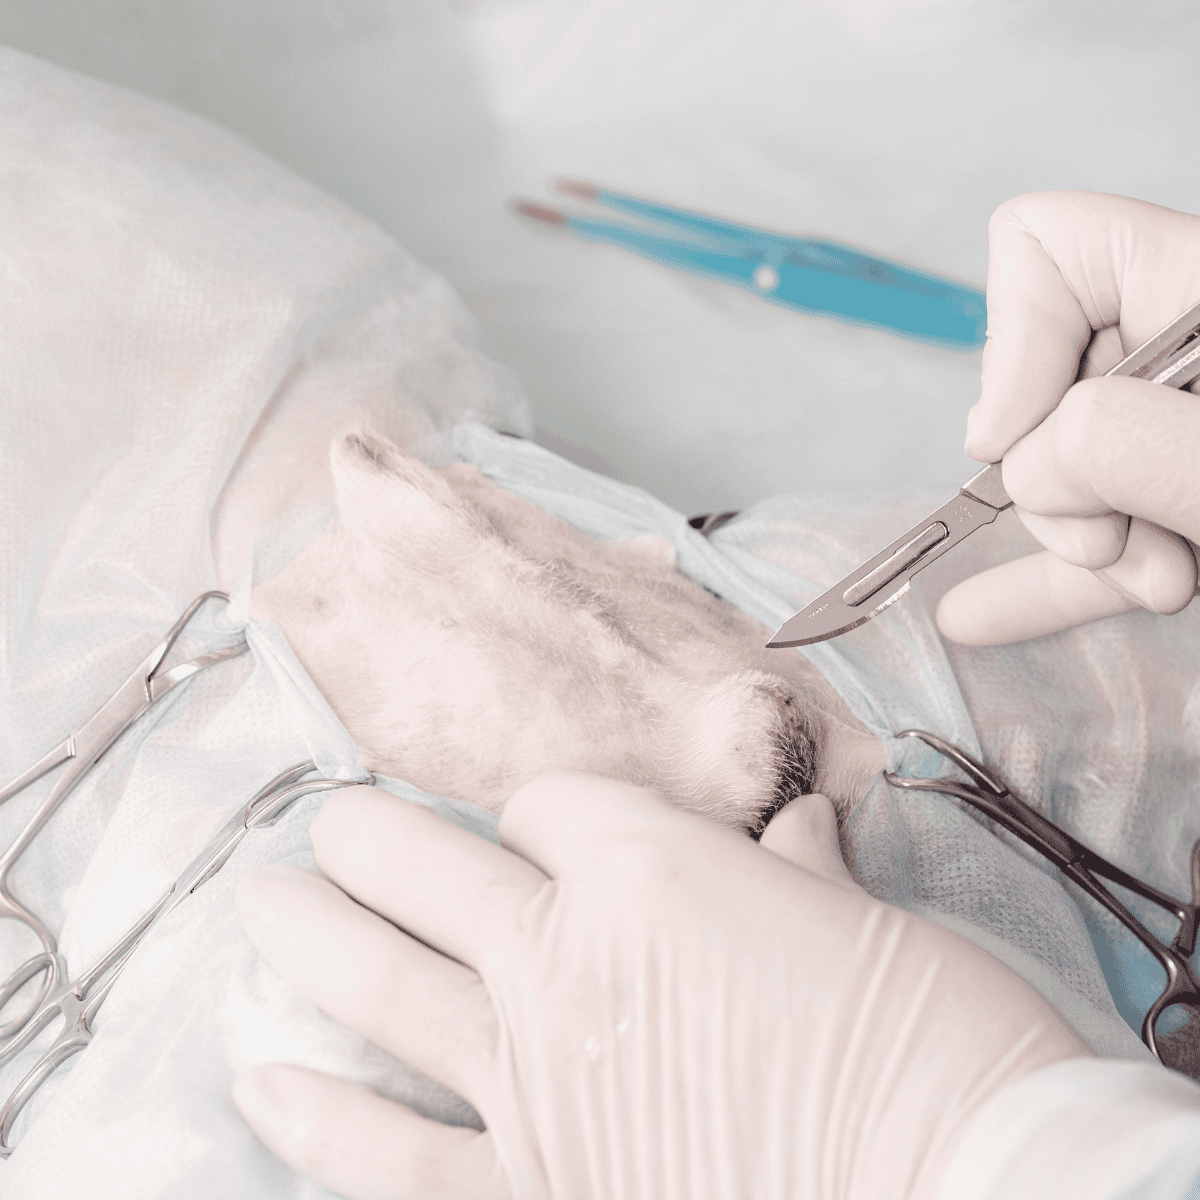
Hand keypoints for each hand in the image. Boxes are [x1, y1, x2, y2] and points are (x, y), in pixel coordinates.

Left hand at [231, 777, 1085, 1199]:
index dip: (543, 809)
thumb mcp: (866, 920)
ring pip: (388, 986)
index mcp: (651, 869)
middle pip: (436, 870)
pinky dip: (323, 1119)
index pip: (551, 806)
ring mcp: (538, 1080)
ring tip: (262, 902)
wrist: (967, 1188)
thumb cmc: (934, 1041)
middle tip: (328, 822)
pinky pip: (399, 1155)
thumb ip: (798, 868)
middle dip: (374, 839)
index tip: (543, 824)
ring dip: (316, 938)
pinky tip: (260, 1083)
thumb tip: (795, 830)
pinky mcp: (539, 1188)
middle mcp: (571, 960)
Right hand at [936, 192, 1199, 645]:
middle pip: (1038, 376)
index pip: (1047, 246)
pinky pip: (1084, 544)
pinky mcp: (1174, 515)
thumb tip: (1019, 460)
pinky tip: (978, 618)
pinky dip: (1042, 583)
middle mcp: (1179, 351)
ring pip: (1054, 468)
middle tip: (1111, 534)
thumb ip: (1119, 442)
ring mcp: (1170, 439)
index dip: (1010, 338)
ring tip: (1149, 580)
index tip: (1025, 432)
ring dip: (1071, 538)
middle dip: (1052, 472)